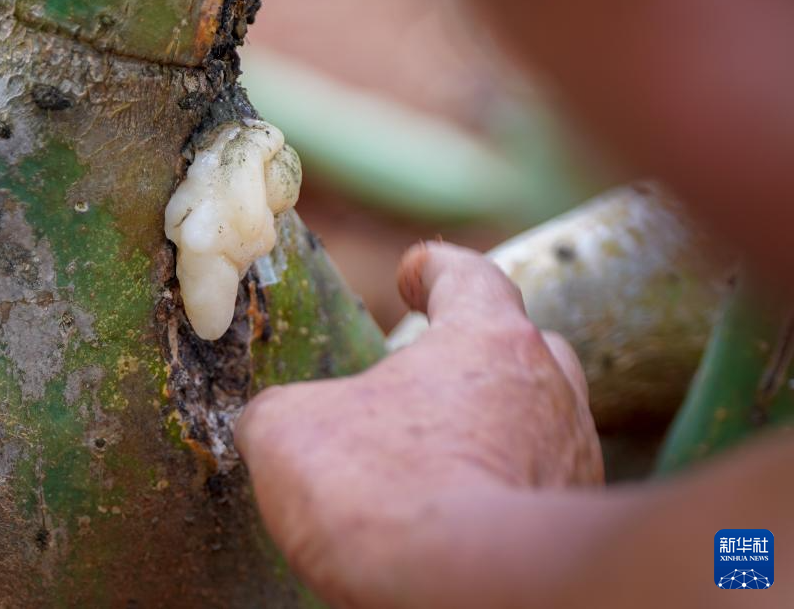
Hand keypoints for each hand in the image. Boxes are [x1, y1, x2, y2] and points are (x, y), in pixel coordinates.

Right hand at [235, 242, 602, 607]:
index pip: (469, 275)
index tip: (414, 272)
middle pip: (517, 345)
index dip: (435, 268)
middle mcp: (546, 389)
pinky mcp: (571, 526)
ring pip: (533, 421)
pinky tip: (448, 515)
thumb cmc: (382, 488)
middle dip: (471, 354)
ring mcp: (571, 459)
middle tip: (422, 378)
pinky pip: (533, 487)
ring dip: (486, 428)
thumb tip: (274, 425)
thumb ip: (284, 412)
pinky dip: (494, 489)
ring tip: (428, 457)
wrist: (464, 591)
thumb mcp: (289, 431)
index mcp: (486, 338)